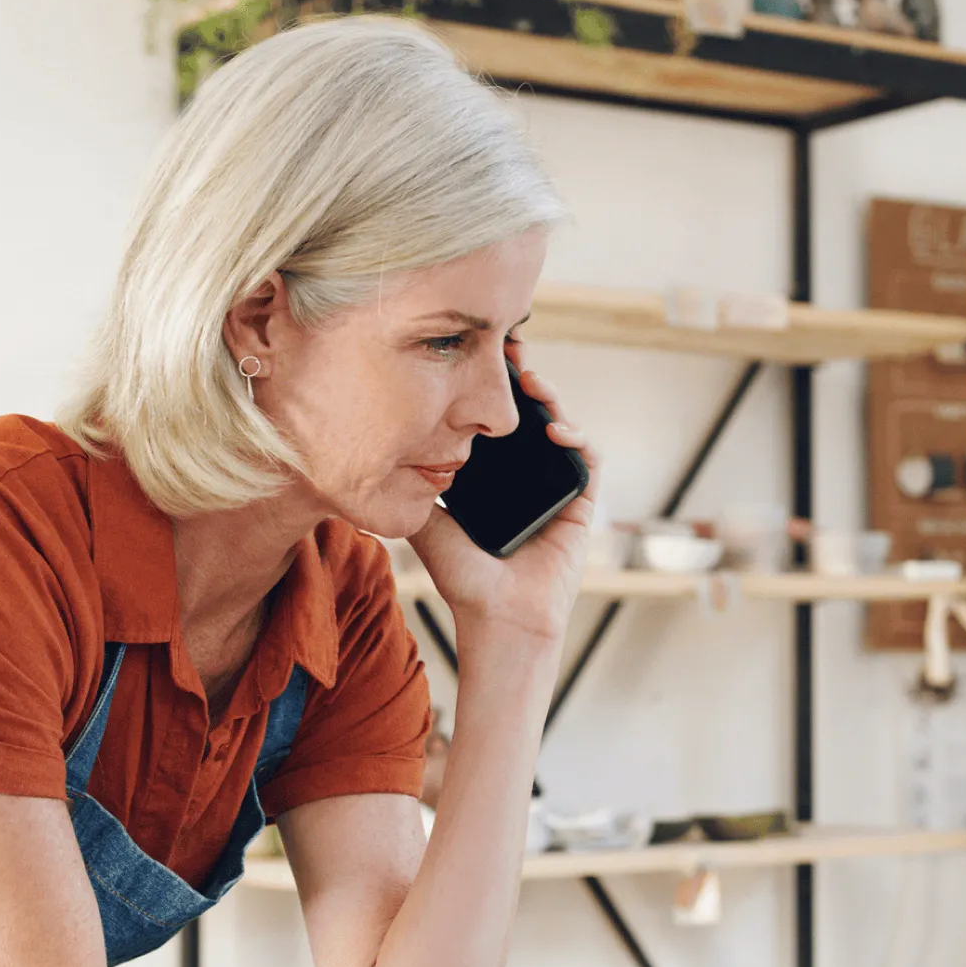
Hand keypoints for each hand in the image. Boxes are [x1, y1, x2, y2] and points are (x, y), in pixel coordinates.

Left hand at [408, 344, 596, 645]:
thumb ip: (410, 487)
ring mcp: (556, 489)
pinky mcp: (581, 505)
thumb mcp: (426, 521)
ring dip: (551, 398)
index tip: (476, 358)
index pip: (496, 422)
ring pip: (562, 427)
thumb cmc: (464, 579)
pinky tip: (554, 427)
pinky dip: (576, 438)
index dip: (490, 389)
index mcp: (495, 479)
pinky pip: (588, 461)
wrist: (497, 618)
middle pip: (530, 415)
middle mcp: (527, 479)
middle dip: (522, 378)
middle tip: (510, 347)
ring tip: (531, 378)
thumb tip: (377, 454)